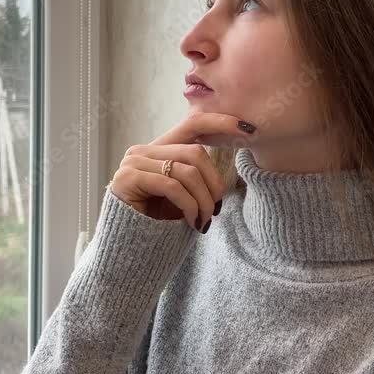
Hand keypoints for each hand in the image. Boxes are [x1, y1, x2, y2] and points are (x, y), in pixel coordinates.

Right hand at [108, 112, 256, 231]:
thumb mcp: (181, 196)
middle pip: (195, 153)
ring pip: (186, 171)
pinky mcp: (128, 178)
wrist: (125, 250)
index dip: (220, 122)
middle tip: (217, 209)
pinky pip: (172, 186)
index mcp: (158, 150)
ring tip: (204, 221)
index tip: (248, 129)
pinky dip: (189, 205)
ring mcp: (133, 162)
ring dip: (203, 200)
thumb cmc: (156, 224)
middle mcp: (143, 150)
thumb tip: (224, 176)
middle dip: (214, 183)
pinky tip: (192, 222)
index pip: (192, 125)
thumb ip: (194, 177)